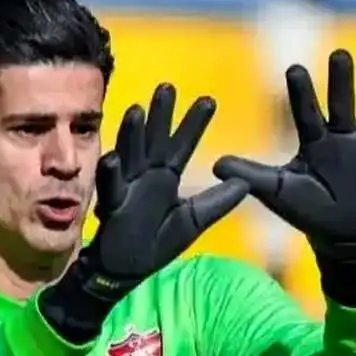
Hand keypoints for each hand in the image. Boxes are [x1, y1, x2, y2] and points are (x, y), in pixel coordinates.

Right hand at [40, 84, 248, 341]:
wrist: (130, 269)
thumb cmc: (158, 241)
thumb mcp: (194, 221)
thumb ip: (217, 202)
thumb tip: (245, 184)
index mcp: (166, 176)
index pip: (182, 144)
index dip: (193, 123)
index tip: (209, 100)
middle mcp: (145, 175)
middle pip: (153, 140)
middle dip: (159, 115)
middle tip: (167, 87)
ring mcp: (126, 187)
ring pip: (129, 155)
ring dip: (132, 134)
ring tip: (137, 110)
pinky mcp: (112, 206)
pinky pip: (110, 187)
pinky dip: (110, 173)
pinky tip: (112, 158)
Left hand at [213, 49, 355, 251]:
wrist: (339, 236)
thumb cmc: (306, 210)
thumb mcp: (277, 192)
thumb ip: (250, 175)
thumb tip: (214, 164)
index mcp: (314, 141)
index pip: (306, 112)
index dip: (301, 92)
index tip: (295, 67)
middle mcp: (341, 138)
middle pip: (341, 105)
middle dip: (341, 82)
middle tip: (340, 55)